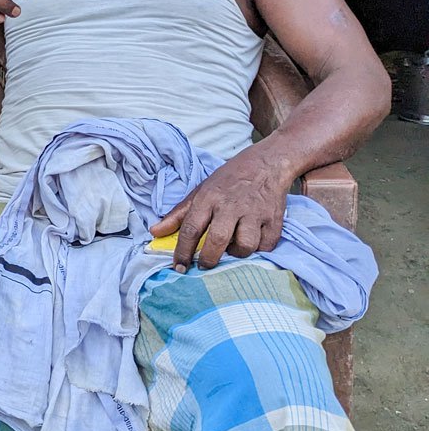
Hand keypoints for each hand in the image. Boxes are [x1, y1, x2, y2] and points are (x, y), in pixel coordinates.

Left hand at [150, 147, 294, 271]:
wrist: (266, 163)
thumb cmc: (228, 180)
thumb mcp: (200, 191)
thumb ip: (178, 214)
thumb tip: (155, 232)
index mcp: (209, 198)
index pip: (191, 229)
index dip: (182, 252)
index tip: (178, 267)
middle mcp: (231, 206)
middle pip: (217, 240)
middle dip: (208, 259)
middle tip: (205, 264)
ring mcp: (254, 213)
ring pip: (245, 245)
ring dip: (237, 253)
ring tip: (232, 248)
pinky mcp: (274, 219)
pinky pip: (266, 245)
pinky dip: (258, 249)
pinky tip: (251, 242)